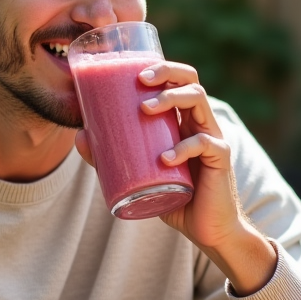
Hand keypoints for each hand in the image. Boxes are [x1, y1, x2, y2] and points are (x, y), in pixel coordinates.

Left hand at [74, 61, 276, 293]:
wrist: (209, 230)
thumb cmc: (176, 199)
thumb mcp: (140, 176)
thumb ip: (112, 158)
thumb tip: (79, 137)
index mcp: (184, 122)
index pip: (179, 82)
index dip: (161, 69)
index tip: (133, 72)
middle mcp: (201, 124)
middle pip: (191, 81)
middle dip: (166, 73)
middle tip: (140, 81)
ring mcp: (213, 139)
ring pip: (198, 101)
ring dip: (172, 98)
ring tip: (145, 109)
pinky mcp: (221, 159)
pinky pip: (204, 143)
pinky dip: (182, 148)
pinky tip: (165, 159)